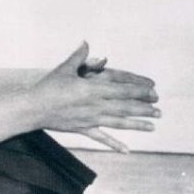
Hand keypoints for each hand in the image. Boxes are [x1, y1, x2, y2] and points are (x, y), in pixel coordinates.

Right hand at [32, 42, 159, 152]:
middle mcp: (95, 104)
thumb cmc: (48, 86)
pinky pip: (102, 138)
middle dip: (144, 108)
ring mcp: (90, 119)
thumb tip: (86, 43)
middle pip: (125, 106)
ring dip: (137, 125)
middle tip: (160, 110)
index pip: (123, 88)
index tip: (153, 91)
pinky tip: (127, 150)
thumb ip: (79, 56)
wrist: (33, 108)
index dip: (140, 90)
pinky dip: (115, 144)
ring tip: (152, 127)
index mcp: (93, 88)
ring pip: (119, 122)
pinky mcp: (83, 129)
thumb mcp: (65, 68)